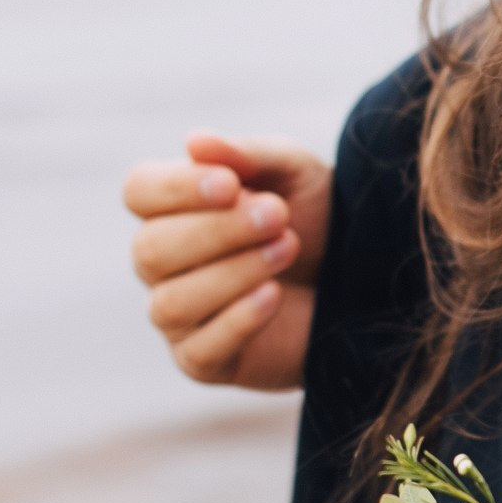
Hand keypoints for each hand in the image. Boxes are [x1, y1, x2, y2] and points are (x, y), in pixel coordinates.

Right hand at [124, 134, 331, 389]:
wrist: (363, 277)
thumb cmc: (317, 216)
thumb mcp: (294, 172)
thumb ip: (248, 154)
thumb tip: (194, 140)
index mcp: (174, 207)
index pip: (138, 192)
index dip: (175, 189)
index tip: (231, 185)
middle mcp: (163, 263)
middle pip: (149, 250)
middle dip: (218, 231)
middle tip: (279, 215)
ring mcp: (179, 316)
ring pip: (171, 303)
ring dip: (234, 272)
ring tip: (288, 248)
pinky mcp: (205, 362)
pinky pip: (200, 350)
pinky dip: (238, 320)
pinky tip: (275, 296)